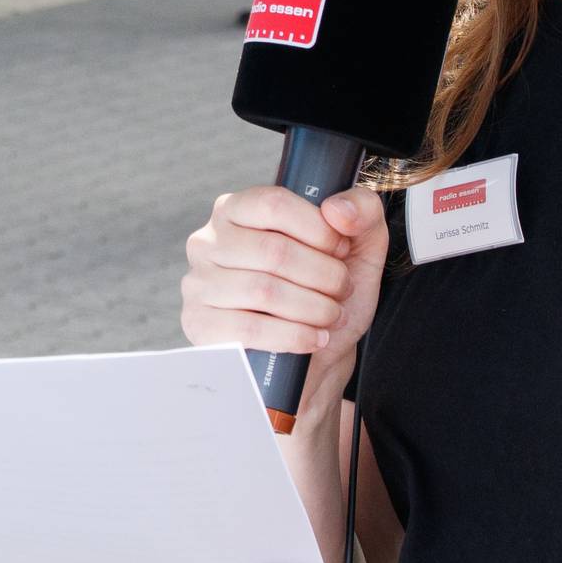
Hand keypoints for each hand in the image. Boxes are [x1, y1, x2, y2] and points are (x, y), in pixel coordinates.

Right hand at [181, 185, 388, 385]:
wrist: (316, 358)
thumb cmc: (327, 295)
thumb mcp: (358, 248)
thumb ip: (362, 210)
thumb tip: (338, 209)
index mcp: (238, 210)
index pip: (274, 204)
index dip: (318, 229)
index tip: (341, 249)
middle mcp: (209, 241)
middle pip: (273, 250)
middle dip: (323, 275)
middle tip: (341, 289)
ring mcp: (199, 284)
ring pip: (264, 290)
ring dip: (313, 307)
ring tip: (331, 314)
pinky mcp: (199, 325)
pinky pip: (249, 328)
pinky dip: (293, 335)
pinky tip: (313, 338)